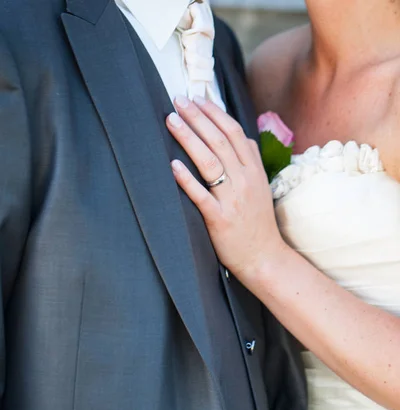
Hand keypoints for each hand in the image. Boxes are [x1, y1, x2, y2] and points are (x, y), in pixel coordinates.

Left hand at [166, 96, 285, 283]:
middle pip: (219, 141)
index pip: (234, 133)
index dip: (214, 113)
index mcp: (254, 171)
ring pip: (210, 162)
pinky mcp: (220, 219)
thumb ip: (252, 162)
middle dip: (198, 117)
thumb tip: (243, 137)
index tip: (197, 98)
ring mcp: (233, 200)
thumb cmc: (258, 223)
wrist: (264, 257)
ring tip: (172, 121)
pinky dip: (187, 179)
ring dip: (189, 139)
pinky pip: (201, 196)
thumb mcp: (261, 187)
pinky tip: (173, 165)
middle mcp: (244, 181)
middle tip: (178, 101)